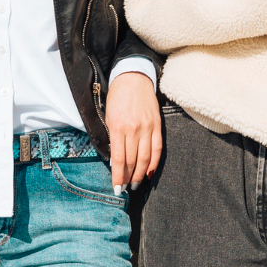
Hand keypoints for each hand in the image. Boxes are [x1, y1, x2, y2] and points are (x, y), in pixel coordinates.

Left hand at [104, 71, 161, 194]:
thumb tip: (115, 161)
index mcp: (118, 127)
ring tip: (136, 184)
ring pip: (145, 158)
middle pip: (132, 161)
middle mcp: (134, 129)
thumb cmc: (117, 98)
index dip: (118, 176)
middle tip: (126, 188)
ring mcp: (147, 128)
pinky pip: (157, 149)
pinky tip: (149, 173)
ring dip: (140, 174)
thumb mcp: (109, 117)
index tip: (117, 188)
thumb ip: (112, 138)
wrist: (133, 78)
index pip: (118, 159)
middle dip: (128, 178)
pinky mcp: (157, 126)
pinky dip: (153, 163)